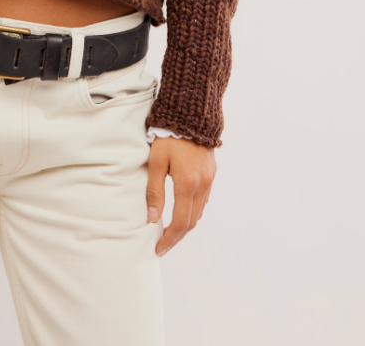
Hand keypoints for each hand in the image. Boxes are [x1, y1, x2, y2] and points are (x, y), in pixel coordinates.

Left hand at [146, 137, 216, 256]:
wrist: (191, 114)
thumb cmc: (169, 135)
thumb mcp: (156, 161)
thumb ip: (154, 190)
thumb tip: (152, 218)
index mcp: (188, 183)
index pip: (180, 222)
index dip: (170, 239)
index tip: (159, 249)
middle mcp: (203, 185)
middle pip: (192, 221)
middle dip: (177, 236)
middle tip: (164, 245)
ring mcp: (210, 179)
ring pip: (199, 212)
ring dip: (186, 224)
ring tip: (170, 231)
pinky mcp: (212, 173)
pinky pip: (203, 200)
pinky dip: (193, 210)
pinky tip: (182, 210)